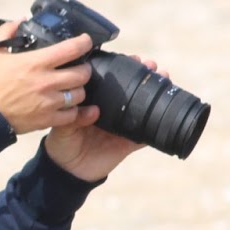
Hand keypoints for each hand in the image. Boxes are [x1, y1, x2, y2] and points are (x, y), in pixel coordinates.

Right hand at [0, 21, 95, 135]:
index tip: (85, 41)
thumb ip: (6, 32)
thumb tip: (19, 20)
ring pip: (79, 94)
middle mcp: (46, 82)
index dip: (84, 42)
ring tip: (72, 87)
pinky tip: (67, 106)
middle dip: (84, 68)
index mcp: (36, 63)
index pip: (71, 49)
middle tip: (79, 67)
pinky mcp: (47, 119)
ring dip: (78, 89)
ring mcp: (49, 102)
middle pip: (82, 73)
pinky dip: (73, 110)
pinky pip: (72, 115)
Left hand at [43, 55, 167, 182]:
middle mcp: (111, 112)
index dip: (123, 69)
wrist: (68, 171)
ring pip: (142, 107)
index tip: (133, 58)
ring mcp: (122, 127)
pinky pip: (146, 134)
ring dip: (156, 92)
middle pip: (131, 90)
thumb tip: (93, 111)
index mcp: (96, 103)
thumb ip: (73, 117)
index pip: (112, 82)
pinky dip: (157, 125)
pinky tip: (167, 112)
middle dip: (144, 74)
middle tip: (152, 64)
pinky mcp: (129, 143)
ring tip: (164, 77)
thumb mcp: (62, 127)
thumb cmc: (62, 144)